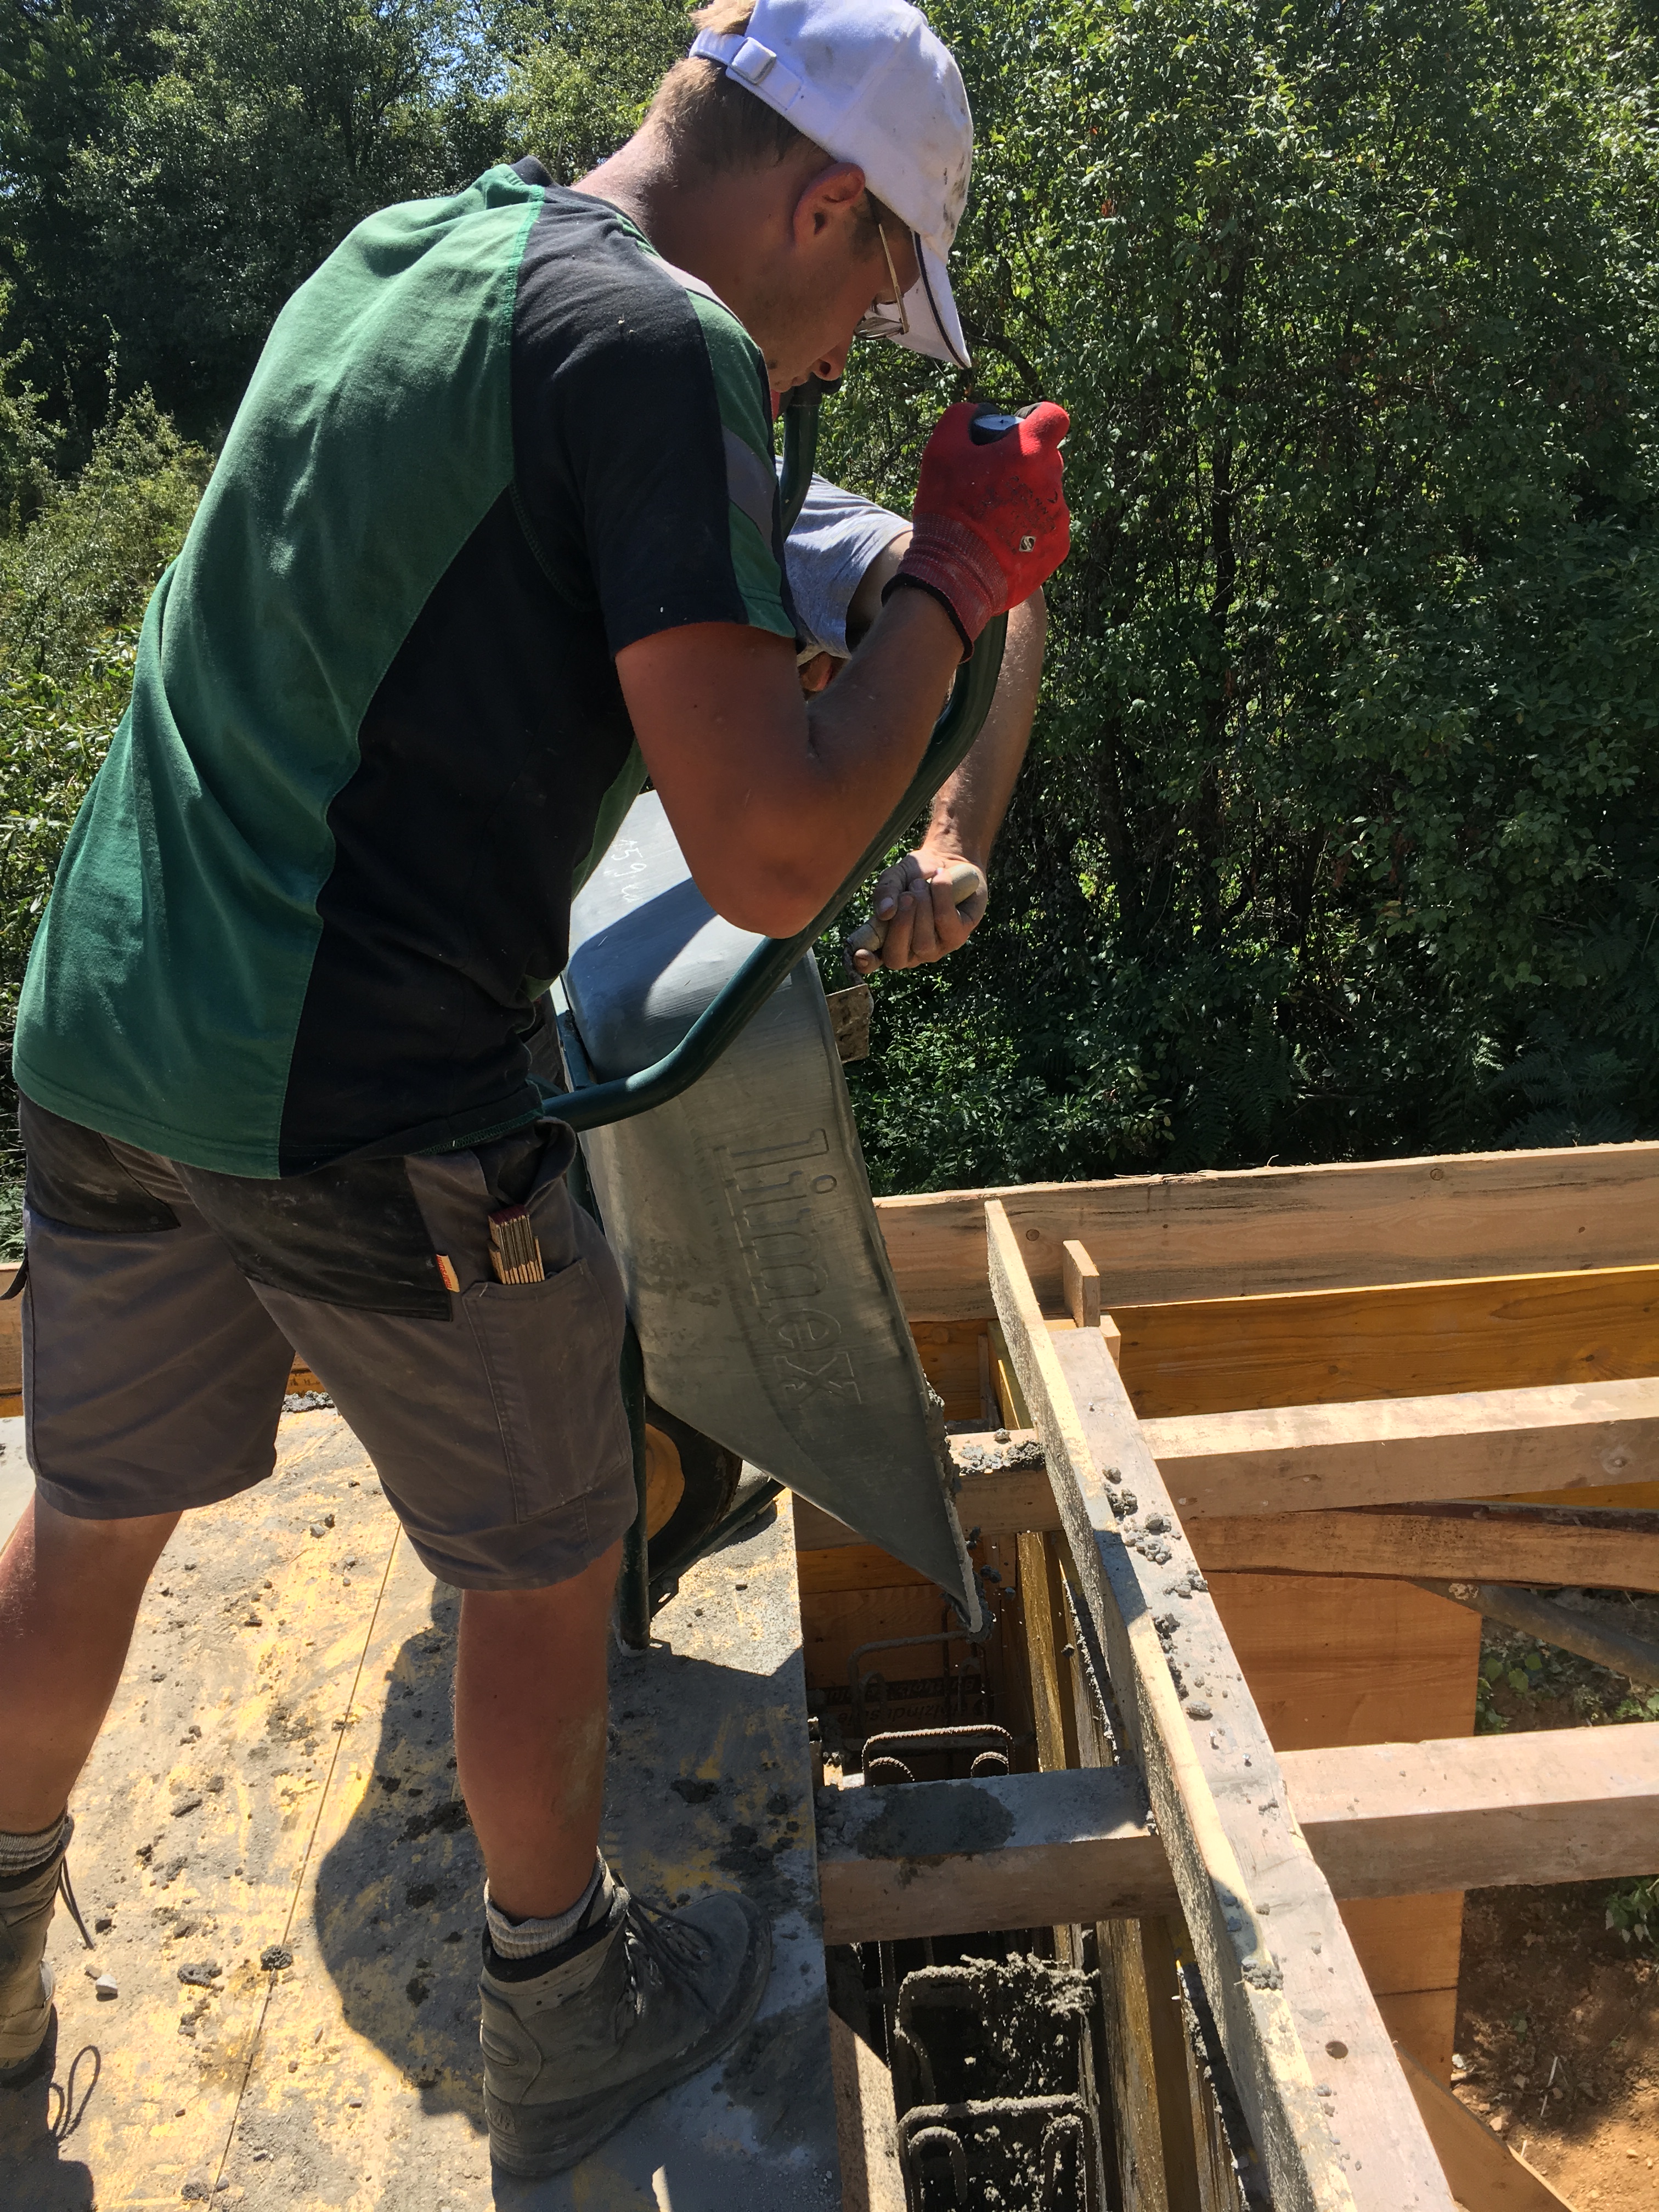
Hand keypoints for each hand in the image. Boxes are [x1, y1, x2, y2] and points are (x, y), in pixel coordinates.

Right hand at [846, 849, 987, 973]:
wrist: (949, 862)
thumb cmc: (917, 875)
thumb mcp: (895, 877)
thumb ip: (885, 891)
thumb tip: (884, 912)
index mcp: (888, 941)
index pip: (872, 963)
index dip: (865, 963)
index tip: (859, 953)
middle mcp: (910, 952)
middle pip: (897, 958)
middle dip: (900, 926)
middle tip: (907, 896)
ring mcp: (935, 949)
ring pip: (923, 942)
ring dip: (922, 907)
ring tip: (921, 884)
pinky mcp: (958, 937)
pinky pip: (945, 922)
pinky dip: (941, 895)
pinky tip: (941, 878)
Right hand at [895, 401, 1070, 646]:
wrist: (955, 577)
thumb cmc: (947, 510)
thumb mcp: (940, 451)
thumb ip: (962, 418)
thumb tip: (978, 412)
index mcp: (1030, 452)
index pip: (1054, 417)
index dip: (1038, 420)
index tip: (1020, 433)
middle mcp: (1053, 482)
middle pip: (1048, 460)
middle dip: (1025, 465)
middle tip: (994, 483)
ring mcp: (1059, 518)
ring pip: (1048, 496)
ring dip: (1027, 500)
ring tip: (995, 520)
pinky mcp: (1058, 548)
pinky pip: (1048, 530)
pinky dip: (1030, 533)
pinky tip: (1004, 543)